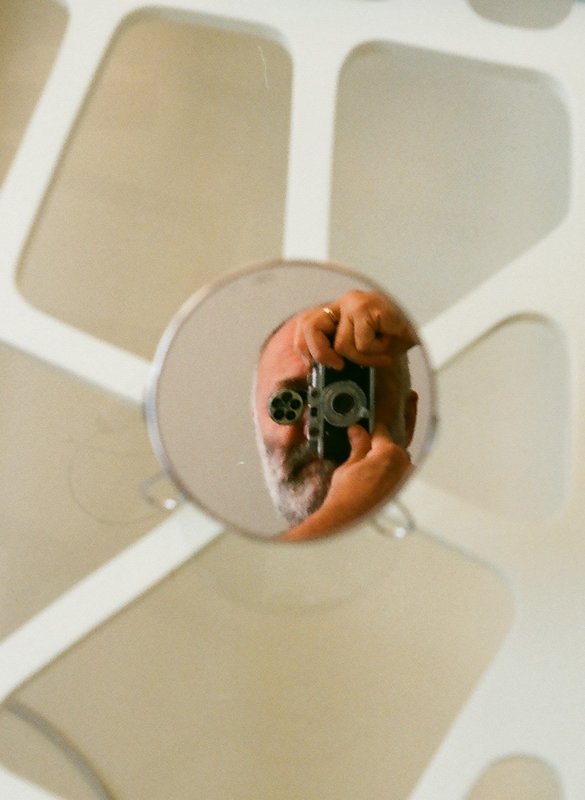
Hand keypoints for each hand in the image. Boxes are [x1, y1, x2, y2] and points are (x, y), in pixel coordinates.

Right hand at [281, 423, 410, 540]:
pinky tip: (373, 479)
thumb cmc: (345, 496)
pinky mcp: (403, 492)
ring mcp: (405, 479)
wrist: (346, 520)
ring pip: (396, 461)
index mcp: (389, 453)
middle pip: (391, 447)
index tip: (361, 430)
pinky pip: (398, 475)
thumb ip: (358, 445)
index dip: (368, 430)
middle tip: (361, 450)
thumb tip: (357, 431)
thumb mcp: (349, 465)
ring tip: (366, 467)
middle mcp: (403, 465)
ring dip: (384, 460)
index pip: (380, 432)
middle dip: (377, 446)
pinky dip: (388, 474)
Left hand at [293, 289, 417, 369]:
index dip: (305, 349)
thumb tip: (319, 376)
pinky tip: (388, 344)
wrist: (421, 328)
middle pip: (309, 327)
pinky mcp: (365, 307)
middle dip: (321, 354)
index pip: (305, 326)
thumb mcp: (359, 349)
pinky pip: (361, 344)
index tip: (314, 367)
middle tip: (338, 366)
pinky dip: (376, 353)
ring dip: (362, 358)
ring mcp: (352, 303)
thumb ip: (338, 354)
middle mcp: (341, 304)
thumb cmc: (392, 339)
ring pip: (340, 345)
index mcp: (336, 312)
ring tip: (380, 353)